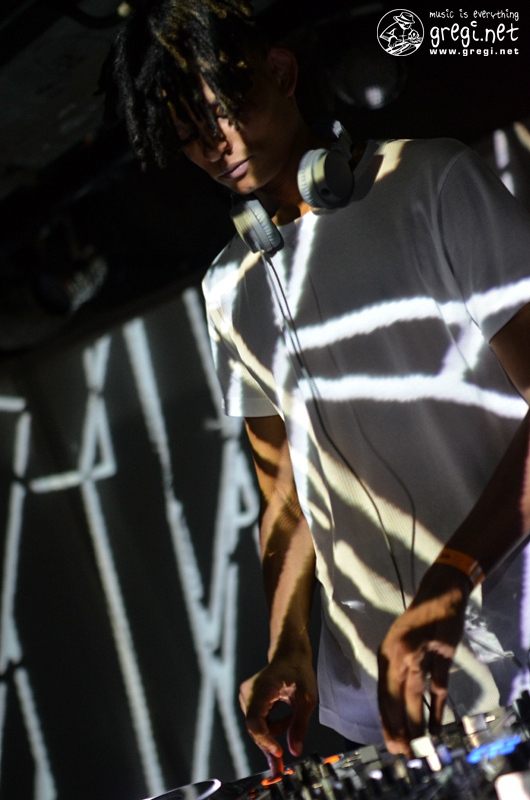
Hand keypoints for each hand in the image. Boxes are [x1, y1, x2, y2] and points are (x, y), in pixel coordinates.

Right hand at [239, 652, 316, 775]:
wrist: (290, 655)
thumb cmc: (299, 672)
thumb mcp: (307, 698)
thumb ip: (299, 724)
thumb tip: (294, 751)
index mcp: (262, 688)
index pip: (255, 721)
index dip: (265, 740)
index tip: (279, 753)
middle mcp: (249, 692)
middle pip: (254, 728)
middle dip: (269, 746)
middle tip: (279, 769)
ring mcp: (246, 696)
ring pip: (257, 727)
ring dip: (274, 732)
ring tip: (293, 721)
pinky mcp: (249, 700)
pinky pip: (258, 721)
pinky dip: (271, 727)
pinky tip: (286, 719)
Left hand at [377, 564, 470, 754]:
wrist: (438, 596)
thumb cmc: (417, 623)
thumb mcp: (398, 644)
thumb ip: (395, 669)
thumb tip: (393, 702)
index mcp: (386, 654)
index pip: (382, 694)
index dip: (386, 720)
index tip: (389, 741)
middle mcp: (398, 655)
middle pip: (395, 697)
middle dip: (399, 726)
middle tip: (403, 750)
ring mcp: (420, 654)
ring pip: (416, 694)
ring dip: (417, 722)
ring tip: (419, 745)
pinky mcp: (441, 653)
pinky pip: (438, 686)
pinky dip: (437, 708)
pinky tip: (437, 725)